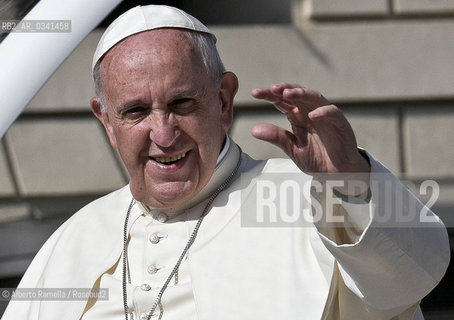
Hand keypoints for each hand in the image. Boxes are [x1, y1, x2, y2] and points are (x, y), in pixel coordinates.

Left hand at [251, 83, 369, 173]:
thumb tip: (253, 130)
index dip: (269, 95)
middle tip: (270, 89)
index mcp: (298, 117)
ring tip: (287, 93)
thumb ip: (276, 137)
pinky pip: (332, 114)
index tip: (255, 93)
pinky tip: (312, 115)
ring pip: (314, 98)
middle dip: (283, 90)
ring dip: (301, 94)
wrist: (338, 174)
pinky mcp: (340, 124)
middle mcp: (311, 112)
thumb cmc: (318, 158)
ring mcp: (326, 116)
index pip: (282, 101)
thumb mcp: (293, 149)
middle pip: (296, 95)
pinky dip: (323, 112)